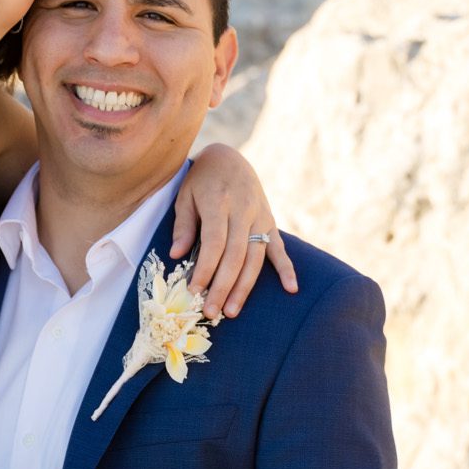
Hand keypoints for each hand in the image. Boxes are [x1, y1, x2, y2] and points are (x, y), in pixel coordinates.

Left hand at [172, 143, 297, 318]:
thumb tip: (176, 255)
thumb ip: (183, 225)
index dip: (205, 269)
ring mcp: (260, 216)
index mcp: (219, 202)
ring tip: (232, 310)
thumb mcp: (185, 196)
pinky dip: (287, 268)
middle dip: (223, 286)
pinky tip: (291, 289)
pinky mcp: (270, 221)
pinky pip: (280, 247)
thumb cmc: (201, 180)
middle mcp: (243, 210)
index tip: (194, 291)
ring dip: (244, 286)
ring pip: (255, 257)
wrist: (228, 157)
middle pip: (235, 255)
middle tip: (211, 311)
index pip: (214, 243)